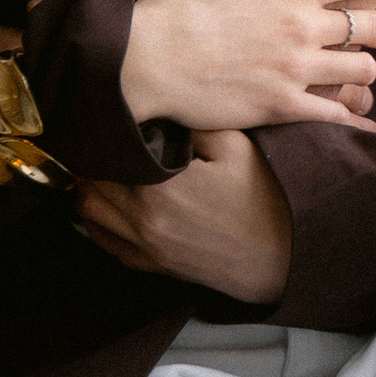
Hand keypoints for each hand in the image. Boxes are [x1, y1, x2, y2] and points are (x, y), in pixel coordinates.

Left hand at [77, 131, 292, 301]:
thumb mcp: (234, 145)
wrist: (286, 256)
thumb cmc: (266, 197)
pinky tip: (109, 205)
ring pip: (89, 214)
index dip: (107, 133)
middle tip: (108, 141)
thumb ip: (190, 124)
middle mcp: (143, 221)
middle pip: (89, 183)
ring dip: (91, 189)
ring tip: (107, 170)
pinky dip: (99, 223)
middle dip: (96, 160)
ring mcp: (147, 248)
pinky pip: (107, 244)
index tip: (112, 119)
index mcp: (158, 187)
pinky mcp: (155, 266)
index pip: (106, 154)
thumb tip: (158, 111)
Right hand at [119, 0, 375, 132]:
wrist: (144, 59)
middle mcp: (303, 27)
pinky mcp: (282, 107)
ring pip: (360, 71)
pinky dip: (356, 121)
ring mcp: (296, 70)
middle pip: (372, 27)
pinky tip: (363, 121)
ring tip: (352, 70)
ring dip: (363, 70)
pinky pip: (338, 118)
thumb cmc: (178, 6)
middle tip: (372, 31)